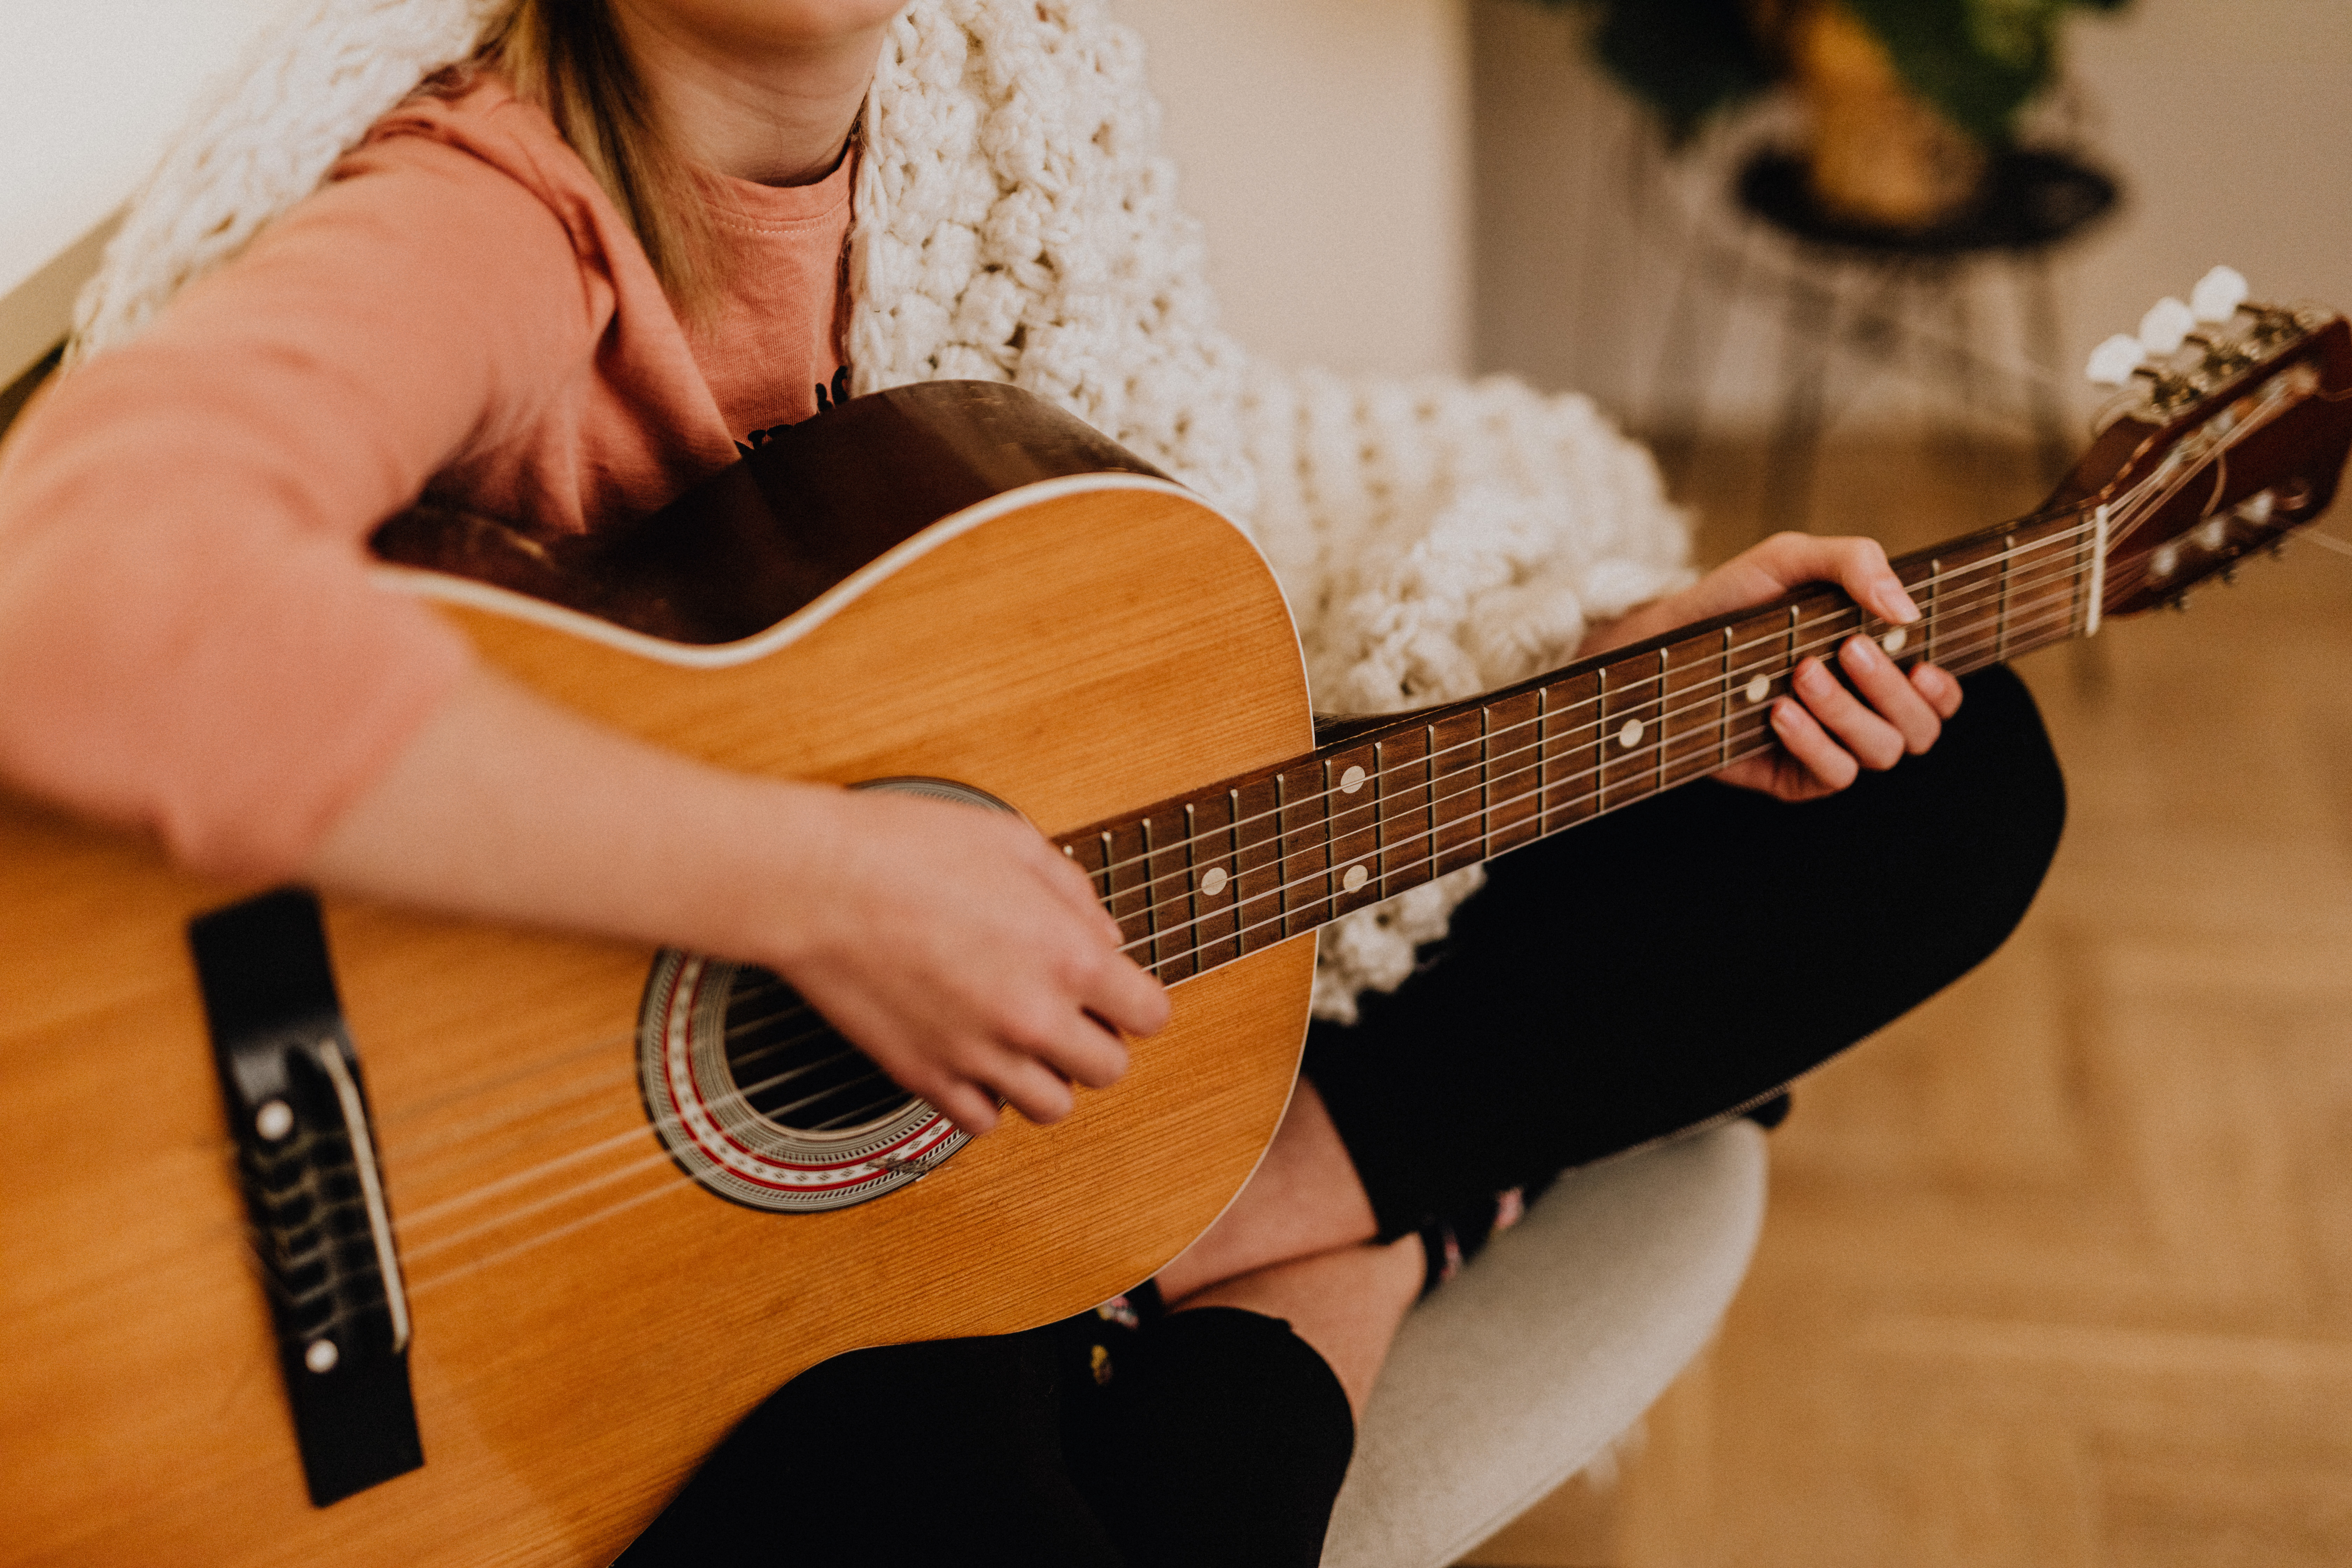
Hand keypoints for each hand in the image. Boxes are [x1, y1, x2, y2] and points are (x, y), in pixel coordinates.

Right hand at [764, 788, 1169, 1133]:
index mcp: (1068, 957)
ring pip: (1051, 1107)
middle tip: (1067, 1011)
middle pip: (1109, 1070)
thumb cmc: (905, 850)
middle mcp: (1032, 1018)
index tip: (1114, 991)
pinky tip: (974, 1058)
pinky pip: (982, 1122)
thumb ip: (1074, 894)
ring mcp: (978, 1056)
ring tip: (1020, 1038)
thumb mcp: (1014, 842)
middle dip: (1096, 1040)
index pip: (1149, 1017)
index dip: (1135, 1002)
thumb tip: (1105, 936)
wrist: (815, 883)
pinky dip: (986, 1099)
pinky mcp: (925, 1078)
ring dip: (1046, 1076)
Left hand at [1580, 532, 1963, 801]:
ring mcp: (1831, 744)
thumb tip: (1907, 608)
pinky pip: (1836, 775)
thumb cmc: (1736, 597)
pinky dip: (1815, 743)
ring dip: (1848, 712)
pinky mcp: (1794, 774)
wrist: (1666, 638)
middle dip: (1890, 690)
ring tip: (1801, 673)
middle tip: (1847, 650)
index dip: (1943, 689)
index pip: (1938, 694)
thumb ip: (1856, 563)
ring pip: (1882, 751)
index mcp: (1878, 663)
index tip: (1921, 663)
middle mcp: (1863, 709)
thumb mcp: (1792, 559)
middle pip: (1920, 727)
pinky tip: (1780, 712)